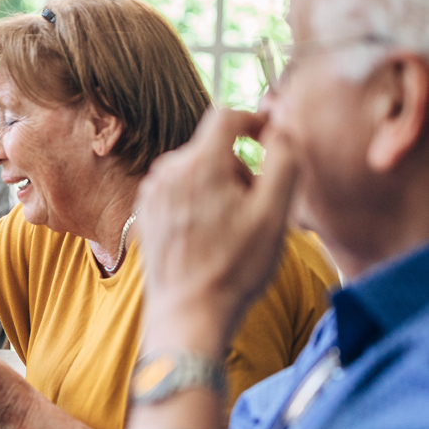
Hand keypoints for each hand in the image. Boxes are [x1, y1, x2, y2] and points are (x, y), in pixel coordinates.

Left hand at [136, 108, 299, 357]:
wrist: (188, 313)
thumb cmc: (235, 268)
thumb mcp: (275, 214)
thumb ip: (283, 160)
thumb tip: (280, 127)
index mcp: (199, 164)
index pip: (226, 115)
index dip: (253, 120)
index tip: (269, 138)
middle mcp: (167, 171)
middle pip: (212, 148)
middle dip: (239, 167)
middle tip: (256, 207)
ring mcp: (151, 193)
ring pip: (195, 171)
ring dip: (218, 187)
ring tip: (231, 228)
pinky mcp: (145, 213)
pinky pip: (179, 192)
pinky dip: (197, 203)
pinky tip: (207, 237)